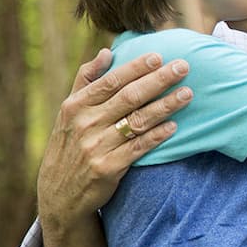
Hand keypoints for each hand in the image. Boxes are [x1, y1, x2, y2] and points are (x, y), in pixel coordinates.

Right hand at [37, 48, 190, 228]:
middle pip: (129, 97)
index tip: (159, 56)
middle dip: (159, 80)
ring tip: (187, 94)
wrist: (59, 194)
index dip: (136, 68)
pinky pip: (138, 148)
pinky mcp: (108, 169)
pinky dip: (157, 136)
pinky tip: (174, 126)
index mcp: (76, 106)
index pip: (111, 81)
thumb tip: (106, 52)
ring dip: (165, 106)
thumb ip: (86, 80)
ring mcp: (96, 147)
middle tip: (183, 67)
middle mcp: (85, 124)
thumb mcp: (69, 112)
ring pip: (138, 121)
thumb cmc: (70, 144)